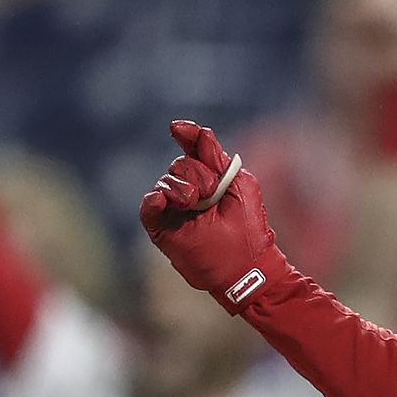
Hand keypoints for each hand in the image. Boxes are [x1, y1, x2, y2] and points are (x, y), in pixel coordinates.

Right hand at [140, 120, 285, 308]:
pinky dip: (153, 200)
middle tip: (211, 193)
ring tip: (195, 204)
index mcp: (210, 178)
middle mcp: (189, 191)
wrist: (246, 267)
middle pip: (179, 164)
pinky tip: (162, 199)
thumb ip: (217, 157)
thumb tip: (198, 131)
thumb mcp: (239, 184)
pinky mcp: (163, 229)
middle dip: (196, 173)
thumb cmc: (248, 229)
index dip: (185, 136)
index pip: (192, 149)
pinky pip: (148, 207)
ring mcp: (174, 210)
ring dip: (181, 188)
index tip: (176, 129)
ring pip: (165, 182)